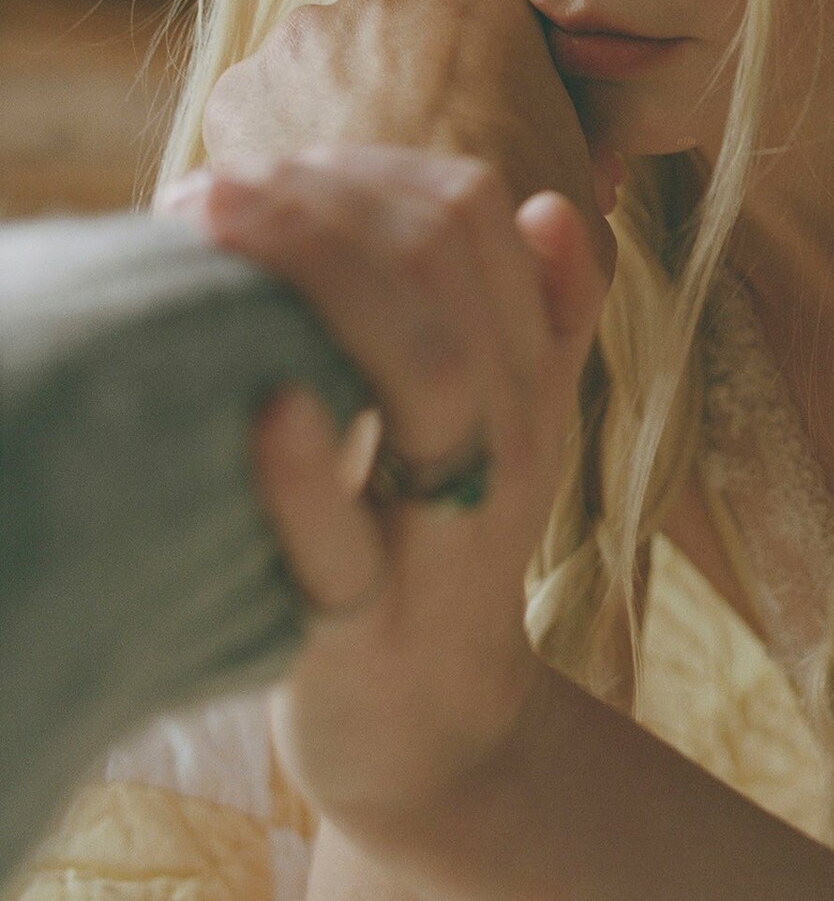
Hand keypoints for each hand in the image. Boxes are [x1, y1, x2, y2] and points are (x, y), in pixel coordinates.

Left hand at [167, 142, 605, 831]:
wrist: (438, 733)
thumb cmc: (451, 554)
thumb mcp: (514, 428)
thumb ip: (543, 319)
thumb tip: (555, 205)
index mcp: (526, 380)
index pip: (475, 217)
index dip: (369, 167)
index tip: (273, 172)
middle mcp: (504, 443)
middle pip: (446, 273)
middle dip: (323, 205)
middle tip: (214, 189)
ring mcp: (442, 537)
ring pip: (419, 381)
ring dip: (312, 284)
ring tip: (212, 231)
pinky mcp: (364, 630)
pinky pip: (343, 549)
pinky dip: (306, 476)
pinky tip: (267, 405)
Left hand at [193, 0, 621, 277]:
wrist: (402, 286)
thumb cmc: (511, 240)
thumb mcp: (582, 200)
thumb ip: (579, 159)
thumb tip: (587, 171)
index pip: (489, 17)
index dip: (494, 81)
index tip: (494, 137)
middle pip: (400, 34)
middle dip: (412, 90)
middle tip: (427, 168)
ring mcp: (303, 35)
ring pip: (326, 72)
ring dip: (344, 118)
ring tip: (366, 202)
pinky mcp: (239, 89)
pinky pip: (267, 119)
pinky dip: (287, 155)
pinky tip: (316, 213)